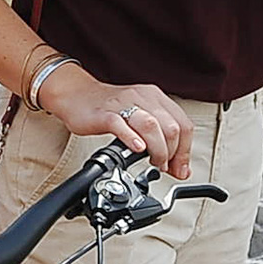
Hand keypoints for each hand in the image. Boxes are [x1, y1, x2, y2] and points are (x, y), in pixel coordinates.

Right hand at [38, 72, 192, 179]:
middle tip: (164, 167)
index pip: (183, 124)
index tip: (180, 168)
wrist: (76, 95)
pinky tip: (137, 149)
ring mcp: (123, 104)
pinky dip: (132, 139)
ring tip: (153, 162)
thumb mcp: (140, 119)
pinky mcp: (104, 114)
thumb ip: (160, 139)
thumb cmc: (109, 108)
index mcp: (156, 97)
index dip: (185, 151)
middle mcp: (143, 97)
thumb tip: (179, 167)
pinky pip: (121, 125)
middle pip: (171, 127)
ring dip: (158, 150)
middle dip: (172, 153)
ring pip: (151, 126)